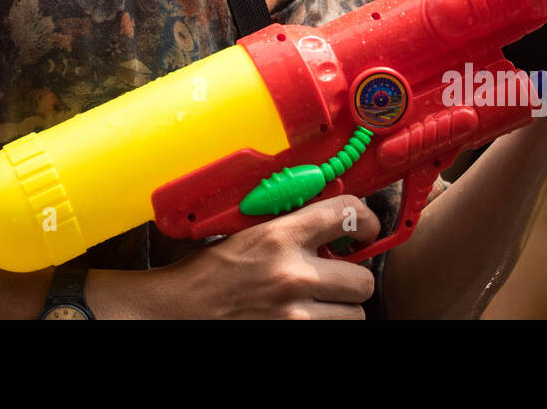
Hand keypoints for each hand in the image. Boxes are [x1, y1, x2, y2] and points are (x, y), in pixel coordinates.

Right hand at [146, 195, 379, 318]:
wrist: (181, 309)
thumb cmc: (211, 270)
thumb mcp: (249, 231)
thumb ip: (293, 222)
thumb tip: (332, 209)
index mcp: (280, 236)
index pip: (347, 214)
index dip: (366, 221)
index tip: (364, 230)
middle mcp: (293, 275)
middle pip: (364, 280)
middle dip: (353, 279)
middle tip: (338, 277)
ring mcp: (293, 316)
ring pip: (355, 315)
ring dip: (342, 309)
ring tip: (321, 302)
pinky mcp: (291, 338)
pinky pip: (331, 333)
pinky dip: (325, 325)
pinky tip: (307, 316)